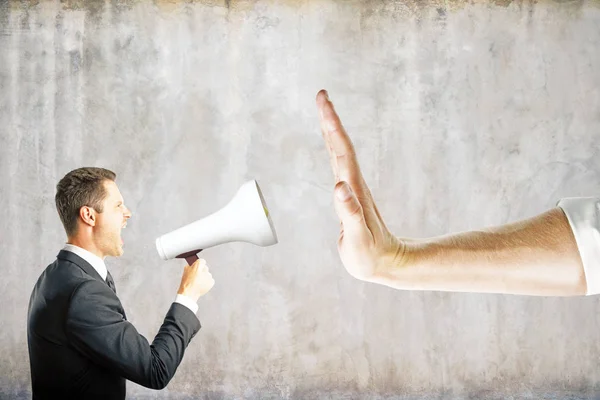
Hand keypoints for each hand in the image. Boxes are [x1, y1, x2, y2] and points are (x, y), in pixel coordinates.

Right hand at [177, 258, 214, 301]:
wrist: (189, 293)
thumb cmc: (186, 283)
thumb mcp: (186, 271)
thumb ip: (191, 265)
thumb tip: (194, 264)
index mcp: (198, 265)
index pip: (202, 261)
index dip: (199, 264)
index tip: (198, 267)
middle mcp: (205, 269)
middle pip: (205, 268)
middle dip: (202, 271)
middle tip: (197, 276)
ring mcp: (209, 276)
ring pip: (208, 274)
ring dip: (204, 277)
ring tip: (198, 282)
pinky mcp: (211, 282)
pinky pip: (210, 280)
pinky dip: (207, 282)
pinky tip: (201, 285)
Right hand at [316, 89, 403, 280]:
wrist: (387, 263)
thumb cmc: (371, 255)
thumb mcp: (359, 238)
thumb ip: (350, 214)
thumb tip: (339, 186)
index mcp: (353, 189)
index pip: (342, 151)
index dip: (332, 126)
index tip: (324, 102)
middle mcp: (352, 184)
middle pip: (340, 145)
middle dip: (330, 119)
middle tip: (321, 95)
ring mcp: (350, 189)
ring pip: (339, 152)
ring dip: (330, 130)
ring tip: (323, 110)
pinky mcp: (347, 197)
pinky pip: (337, 165)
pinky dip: (331, 149)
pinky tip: (328, 143)